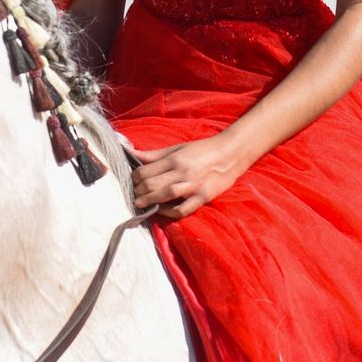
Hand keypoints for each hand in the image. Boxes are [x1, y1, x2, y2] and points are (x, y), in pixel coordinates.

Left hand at [127, 132, 250, 219]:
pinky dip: (168, 213)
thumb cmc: (202, 150)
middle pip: (152, 184)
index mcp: (175, 158)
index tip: (132, 181)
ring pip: (164, 196)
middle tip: (133, 195)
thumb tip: (130, 153)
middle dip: (138, 191)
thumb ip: (153, 155)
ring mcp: (193, 185)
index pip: (146, 171)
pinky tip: (160, 210)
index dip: (134, 178)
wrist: (231, 153)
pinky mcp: (203, 197)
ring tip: (140, 203)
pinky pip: (182, 210)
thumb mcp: (177, 148)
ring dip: (148, 201)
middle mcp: (182, 172)